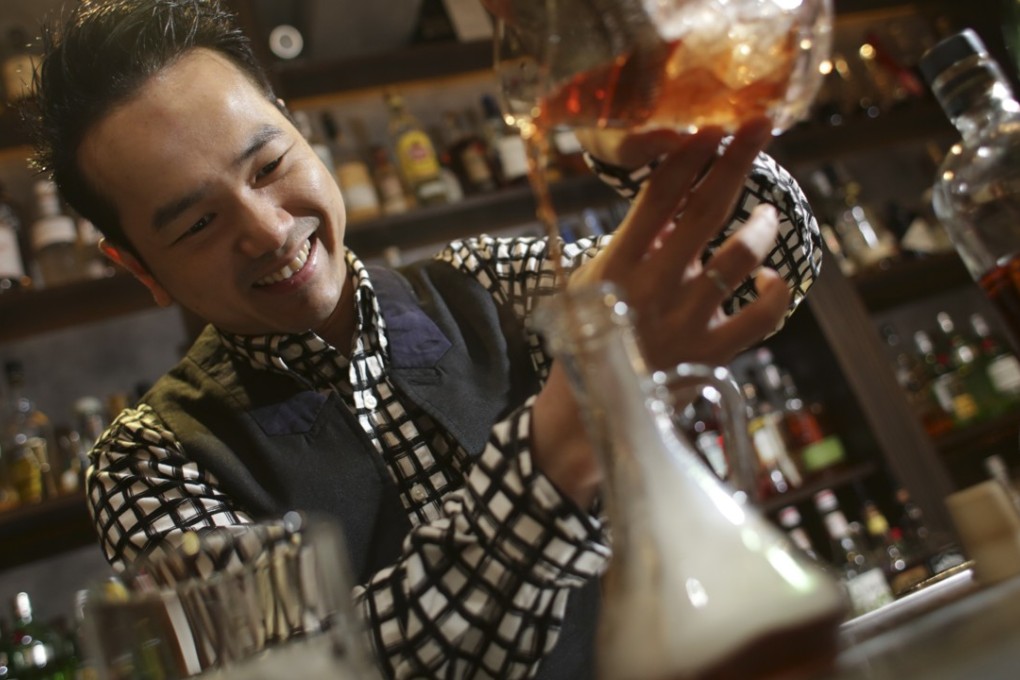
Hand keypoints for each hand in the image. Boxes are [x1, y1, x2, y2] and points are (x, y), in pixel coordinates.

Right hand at [531, 118, 789, 507]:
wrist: (590, 413)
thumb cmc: (591, 335)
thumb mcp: (596, 282)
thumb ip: (635, 243)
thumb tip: (677, 200)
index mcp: (617, 263)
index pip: (657, 196)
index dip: (688, 155)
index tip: (711, 124)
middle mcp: (652, 287)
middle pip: (703, 211)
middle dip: (735, 162)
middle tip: (759, 126)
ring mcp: (684, 321)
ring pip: (737, 259)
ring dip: (759, 227)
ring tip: (767, 214)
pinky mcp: (711, 355)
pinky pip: (760, 318)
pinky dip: (777, 293)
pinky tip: (776, 280)